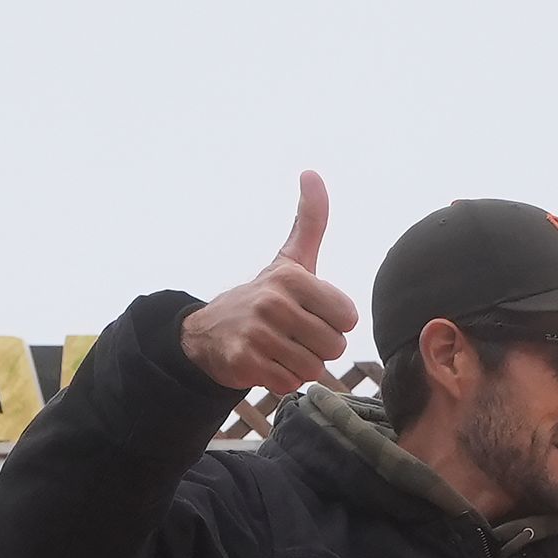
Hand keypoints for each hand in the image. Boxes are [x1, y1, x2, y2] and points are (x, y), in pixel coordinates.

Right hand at [177, 171, 359, 395]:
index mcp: (292, 278)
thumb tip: (312, 173)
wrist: (209, 332)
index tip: (312, 315)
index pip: (348, 318)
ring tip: (280, 349)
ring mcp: (258, 333)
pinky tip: (266, 363)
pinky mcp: (245, 361)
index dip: (334, 323)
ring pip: (313, 369)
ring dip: (300, 366)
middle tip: (294, 336)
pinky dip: (281, 379)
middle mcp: (274, 302)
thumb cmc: (265, 296)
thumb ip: (310, 221)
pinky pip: (289, 383)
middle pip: (334, 347)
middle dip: (319, 348)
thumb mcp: (290, 259)